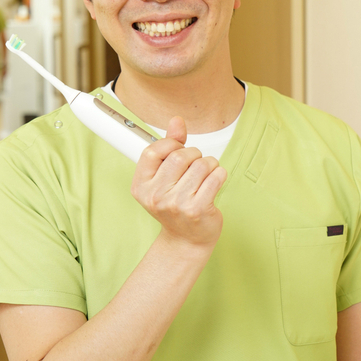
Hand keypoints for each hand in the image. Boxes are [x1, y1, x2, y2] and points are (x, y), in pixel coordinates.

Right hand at [131, 116, 225, 248]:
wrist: (186, 240)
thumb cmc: (175, 205)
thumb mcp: (164, 176)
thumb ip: (169, 146)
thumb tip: (177, 120)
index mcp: (141, 186)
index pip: (153, 151)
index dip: (170, 144)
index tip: (178, 149)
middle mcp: (156, 196)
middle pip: (180, 156)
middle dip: (193, 154)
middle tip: (195, 164)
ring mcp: (177, 204)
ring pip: (201, 164)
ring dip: (209, 164)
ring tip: (206, 174)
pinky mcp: (198, 209)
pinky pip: (216, 176)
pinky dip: (219, 174)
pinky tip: (214, 182)